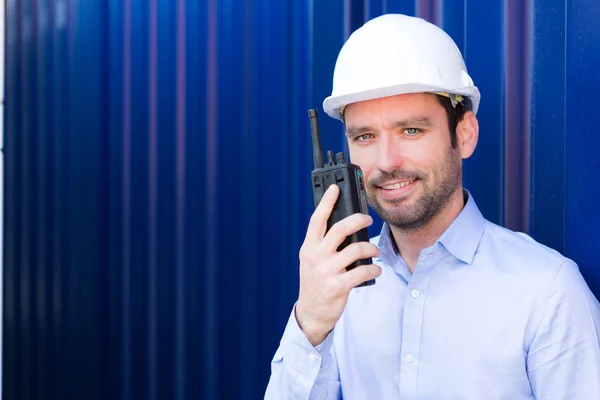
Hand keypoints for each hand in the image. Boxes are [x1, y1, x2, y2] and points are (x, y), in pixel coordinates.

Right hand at [295, 184, 381, 345]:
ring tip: (375, 251)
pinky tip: (376, 269)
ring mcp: (326, 271)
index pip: (317, 219)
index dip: (326, 202)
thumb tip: (345, 226)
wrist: (311, 312)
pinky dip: (374, 269)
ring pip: (355, 250)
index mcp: (309, 247)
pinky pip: (362, 272)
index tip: (335, 188)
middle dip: (358, 220)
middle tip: (368, 219)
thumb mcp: (312, 260)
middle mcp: (316, 256)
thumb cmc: (316, 282)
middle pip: (340, 229)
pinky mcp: (338, 286)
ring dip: (370, 249)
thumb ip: (323, 244)